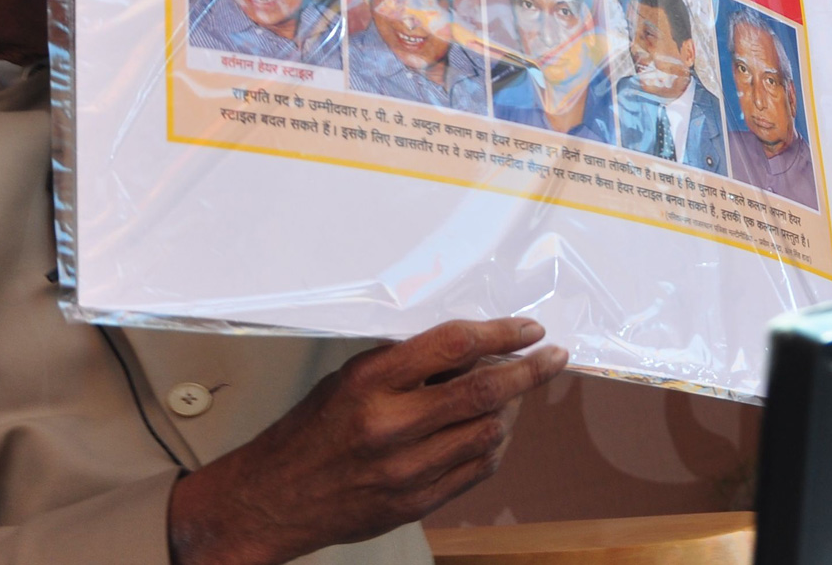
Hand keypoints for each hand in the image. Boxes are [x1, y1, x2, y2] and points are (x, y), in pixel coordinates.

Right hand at [168, 318, 567, 564]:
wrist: (278, 496)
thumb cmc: (310, 429)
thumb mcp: (348, 378)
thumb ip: (404, 366)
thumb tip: (466, 350)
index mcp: (370, 382)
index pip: (452, 347)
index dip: (500, 334)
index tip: (527, 327)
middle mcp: (392, 424)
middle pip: (483, 392)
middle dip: (529, 370)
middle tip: (553, 356)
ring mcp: (408, 470)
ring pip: (489, 433)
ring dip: (513, 409)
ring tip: (516, 393)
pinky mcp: (417, 503)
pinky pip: (477, 469)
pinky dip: (494, 444)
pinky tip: (493, 429)